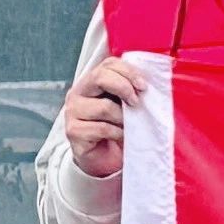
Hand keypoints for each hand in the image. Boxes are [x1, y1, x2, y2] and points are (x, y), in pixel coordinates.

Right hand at [62, 55, 144, 178]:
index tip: (144, 86)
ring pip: (105, 107)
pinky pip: (103, 128)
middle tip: (137, 103)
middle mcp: (78, 93)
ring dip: (124, 118)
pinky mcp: (74, 131)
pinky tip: (121, 137)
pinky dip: (118, 133)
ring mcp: (73, 112)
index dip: (128, 72)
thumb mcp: (125, 106)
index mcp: (92, 82)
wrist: (104, 158)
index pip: (108, 65)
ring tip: (128, 126)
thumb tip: (150, 84)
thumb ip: (132, 91)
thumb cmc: (117, 128)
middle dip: (124, 87)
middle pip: (99, 77)